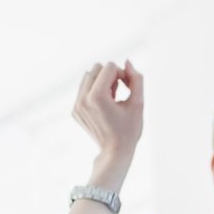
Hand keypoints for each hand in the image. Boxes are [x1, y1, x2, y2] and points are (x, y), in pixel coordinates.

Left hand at [73, 59, 144, 191]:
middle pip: (96, 68)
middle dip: (110, 76)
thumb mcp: (138, 103)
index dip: (122, 74)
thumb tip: (128, 62)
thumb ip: (136, 79)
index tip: (127, 88)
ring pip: (88, 76)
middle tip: (119, 93)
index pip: (109, 67)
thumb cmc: (130, 129)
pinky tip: (104, 106)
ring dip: (101, 82)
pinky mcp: (74, 110)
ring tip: (111, 99)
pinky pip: (83, 89)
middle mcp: (82, 99)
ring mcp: (76, 105)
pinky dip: (94, 92)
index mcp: (97, 97)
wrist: (115, 152)